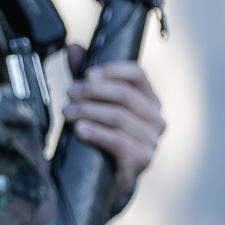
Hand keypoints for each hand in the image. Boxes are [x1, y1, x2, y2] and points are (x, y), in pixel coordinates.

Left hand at [62, 48, 164, 201]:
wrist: (106, 178)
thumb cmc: (103, 136)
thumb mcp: (94, 104)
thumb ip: (86, 77)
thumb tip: (72, 45)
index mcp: (149, 100)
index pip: (138, 75)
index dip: (112, 70)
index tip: (87, 74)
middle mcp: (156, 119)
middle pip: (125, 95)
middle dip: (93, 92)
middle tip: (69, 93)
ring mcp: (152, 140)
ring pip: (119, 117)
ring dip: (89, 112)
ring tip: (68, 113)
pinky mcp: (141, 159)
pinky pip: (118, 140)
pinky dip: (96, 133)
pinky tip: (80, 130)